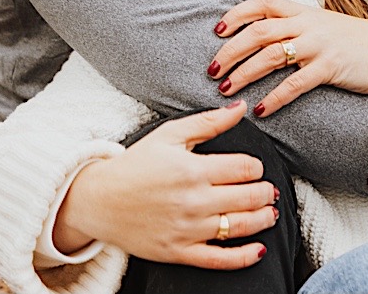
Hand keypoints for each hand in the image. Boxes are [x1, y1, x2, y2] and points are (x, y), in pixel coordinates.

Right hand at [53, 102, 277, 268]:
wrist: (98, 200)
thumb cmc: (135, 165)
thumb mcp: (169, 135)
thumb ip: (208, 122)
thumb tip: (239, 107)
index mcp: (193, 169)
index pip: (244, 168)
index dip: (257, 167)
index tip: (254, 168)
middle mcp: (193, 201)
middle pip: (249, 197)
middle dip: (265, 193)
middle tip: (267, 190)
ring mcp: (187, 229)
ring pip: (240, 227)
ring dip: (263, 220)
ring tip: (269, 213)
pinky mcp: (179, 252)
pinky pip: (220, 259)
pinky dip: (244, 257)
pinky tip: (259, 250)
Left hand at [209, 0, 367, 116]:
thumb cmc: (362, 45)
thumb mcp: (328, 27)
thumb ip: (300, 30)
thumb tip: (269, 40)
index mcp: (306, 12)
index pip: (263, 2)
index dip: (237, 14)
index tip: (217, 29)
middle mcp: (310, 24)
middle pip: (258, 30)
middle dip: (230, 50)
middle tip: (211, 69)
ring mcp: (321, 44)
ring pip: (270, 54)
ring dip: (244, 73)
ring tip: (226, 89)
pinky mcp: (332, 67)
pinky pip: (296, 82)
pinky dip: (275, 96)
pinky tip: (261, 109)